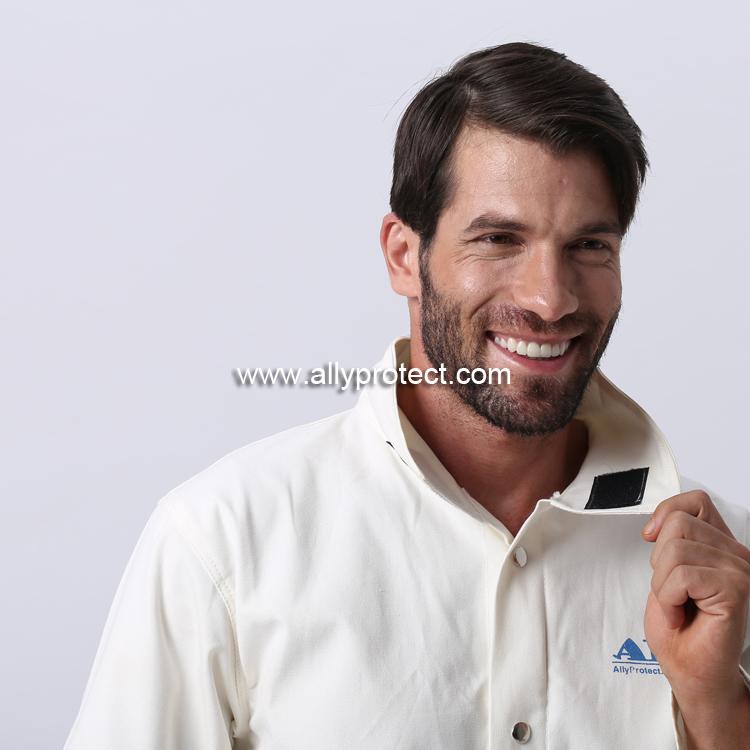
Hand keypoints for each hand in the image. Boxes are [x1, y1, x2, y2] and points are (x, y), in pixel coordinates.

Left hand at [642, 490, 749, 704]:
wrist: (694, 674)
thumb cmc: (681, 630)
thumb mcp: (663, 572)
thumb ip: (670, 539)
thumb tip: (661, 518)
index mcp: (722, 546)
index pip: (695, 502)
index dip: (666, 513)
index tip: (651, 538)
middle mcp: (737, 555)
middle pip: (676, 524)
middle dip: (658, 561)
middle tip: (672, 593)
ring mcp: (740, 571)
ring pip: (675, 549)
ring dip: (662, 583)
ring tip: (677, 605)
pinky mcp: (736, 589)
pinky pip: (681, 575)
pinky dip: (668, 597)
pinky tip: (680, 614)